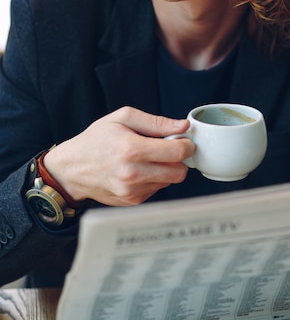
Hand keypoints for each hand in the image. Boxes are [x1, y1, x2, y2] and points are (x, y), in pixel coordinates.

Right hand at [43, 106, 194, 205]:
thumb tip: (183, 125)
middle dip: (179, 160)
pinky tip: (139, 170)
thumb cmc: (96, 140)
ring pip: (170, 181)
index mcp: (131, 149)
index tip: (183, 140)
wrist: (71, 168)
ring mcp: (132, 190)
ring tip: (147, 158)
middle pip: (179, 172)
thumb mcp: (123, 118)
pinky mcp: (132, 201)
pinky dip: (154, 179)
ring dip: (166, 169)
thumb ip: (156, 122)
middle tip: (169, 150)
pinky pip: (157, 189)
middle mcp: (132, 173)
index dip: (186, 145)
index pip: (177, 153)